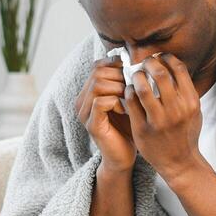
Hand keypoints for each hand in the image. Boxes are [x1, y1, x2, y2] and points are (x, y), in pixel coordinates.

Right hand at [76, 56, 135, 172]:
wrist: (123, 156)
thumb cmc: (127, 126)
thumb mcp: (127, 99)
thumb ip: (124, 81)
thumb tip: (130, 58)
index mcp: (88, 92)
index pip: (98, 66)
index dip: (115, 65)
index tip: (131, 73)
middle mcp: (82, 101)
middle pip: (97, 73)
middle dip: (119, 77)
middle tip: (133, 88)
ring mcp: (84, 113)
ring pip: (98, 85)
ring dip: (119, 89)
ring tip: (130, 99)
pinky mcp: (91, 125)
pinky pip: (100, 102)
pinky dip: (117, 102)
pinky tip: (126, 110)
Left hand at [126, 53, 203, 179]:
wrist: (180, 162)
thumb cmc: (186, 134)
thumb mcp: (194, 111)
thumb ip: (185, 90)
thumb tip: (172, 66)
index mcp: (191, 102)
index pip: (178, 69)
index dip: (166, 58)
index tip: (159, 57)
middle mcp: (176, 110)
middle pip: (160, 74)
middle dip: (149, 63)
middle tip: (144, 63)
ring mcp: (159, 120)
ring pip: (142, 87)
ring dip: (136, 77)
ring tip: (135, 76)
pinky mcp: (143, 129)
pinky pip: (131, 102)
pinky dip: (129, 92)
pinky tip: (129, 91)